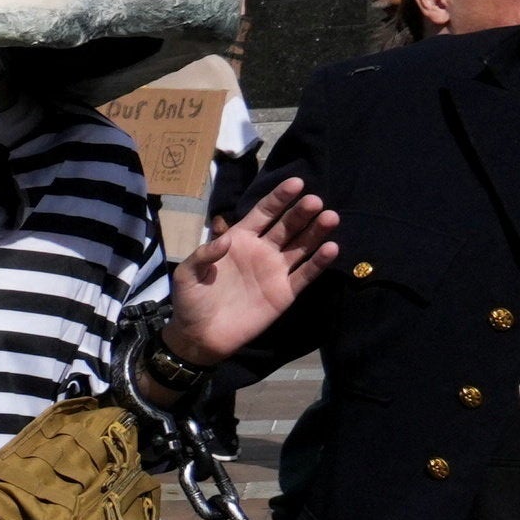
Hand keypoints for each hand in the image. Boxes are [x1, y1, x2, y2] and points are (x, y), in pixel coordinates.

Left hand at [165, 174, 339, 368]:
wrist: (200, 336)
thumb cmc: (191, 301)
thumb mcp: (187, 274)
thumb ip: (203, 254)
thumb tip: (225, 239)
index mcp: (239, 240)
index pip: (264, 213)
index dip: (279, 198)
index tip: (296, 183)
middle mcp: (262, 251)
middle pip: (287, 226)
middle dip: (301, 212)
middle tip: (315, 201)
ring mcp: (276, 271)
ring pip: (301, 246)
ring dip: (316, 232)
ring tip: (330, 217)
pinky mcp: (285, 292)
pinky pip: (305, 274)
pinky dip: (319, 262)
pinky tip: (331, 248)